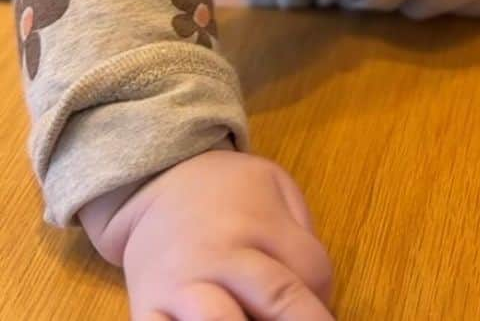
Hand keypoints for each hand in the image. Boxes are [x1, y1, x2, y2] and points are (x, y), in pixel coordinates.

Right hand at [86, 146, 334, 318]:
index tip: (322, 320)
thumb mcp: (277, 187)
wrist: (159, 181)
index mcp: (260, 223)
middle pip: (275, 296)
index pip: (311, 271)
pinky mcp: (146, 307)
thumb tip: (319, 297)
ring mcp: (182, 284)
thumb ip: (302, 237)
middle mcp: (223, 255)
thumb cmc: (230, 191)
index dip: (323, 305)